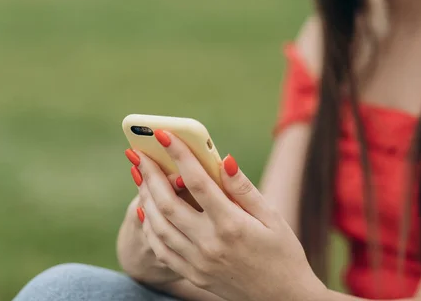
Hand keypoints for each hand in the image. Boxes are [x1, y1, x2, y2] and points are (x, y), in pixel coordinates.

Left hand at [126, 130, 326, 300]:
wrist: (282, 299)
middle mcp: (209, 244)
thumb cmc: (283, 253)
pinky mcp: (192, 274)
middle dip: (150, 174)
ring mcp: (197, 262)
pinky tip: (146, 210)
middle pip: (168, 203)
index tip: (164, 135)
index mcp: (231, 225)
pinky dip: (148, 227)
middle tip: (138, 153)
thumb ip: (244, 189)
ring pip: (158, 225)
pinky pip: (160, 249)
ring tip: (139, 177)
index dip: (180, 155)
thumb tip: (223, 160)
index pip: (198, 182)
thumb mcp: (272, 218)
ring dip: (145, 197)